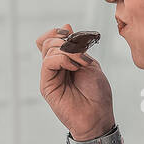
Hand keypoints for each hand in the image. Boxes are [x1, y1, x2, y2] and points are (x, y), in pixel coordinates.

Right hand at [35, 23, 114, 140]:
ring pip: (48, 49)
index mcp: (64, 62)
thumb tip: (66, 26)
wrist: (97, 117)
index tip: (75, 35)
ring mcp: (49, 76)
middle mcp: (54, 68)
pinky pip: (48, 63)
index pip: (51, 39)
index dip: (59, 32)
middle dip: (66, 40)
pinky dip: (63, 59)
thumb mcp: (90, 63)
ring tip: (81, 63)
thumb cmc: (96, 94)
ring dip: (68, 50)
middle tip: (82, 53)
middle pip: (48, 41)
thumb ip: (77, 47)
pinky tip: (74, 67)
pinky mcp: (46, 86)